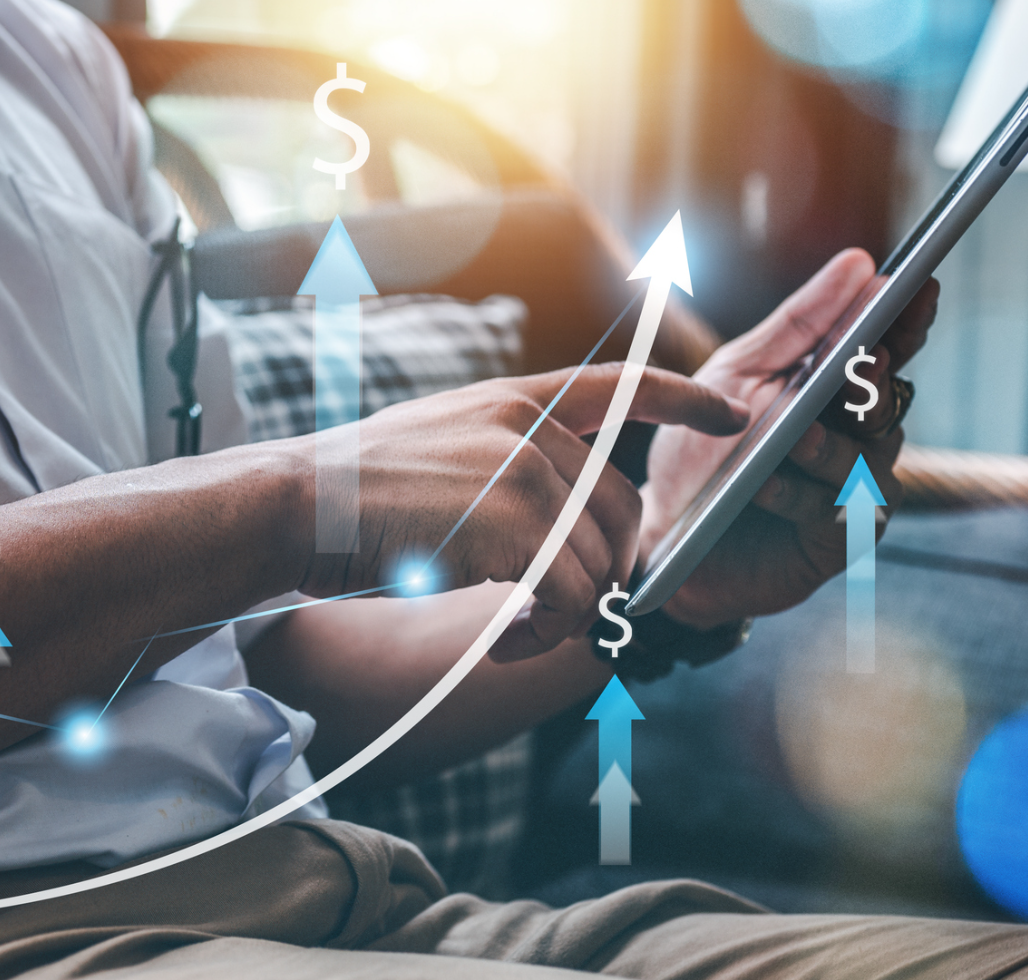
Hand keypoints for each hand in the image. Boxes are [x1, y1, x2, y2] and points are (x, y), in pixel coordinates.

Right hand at [292, 364, 746, 656]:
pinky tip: (505, 645)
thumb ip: (502, 462)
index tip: (732, 413)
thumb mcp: (438, 448)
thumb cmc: (351, 495)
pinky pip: (572, 599)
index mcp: (510, 400)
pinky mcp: (512, 521)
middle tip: (556, 614)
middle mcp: (525, 425)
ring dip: (568, 618)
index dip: (684, 397)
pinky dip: (548, 639)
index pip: (619, 382)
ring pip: (601, 562)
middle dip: (606, 573)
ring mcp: (522, 468)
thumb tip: (558, 523)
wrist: (294, 505)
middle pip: (624, 508)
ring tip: (516, 635)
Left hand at [638, 249, 939, 628]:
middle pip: (887, 402)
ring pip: (867, 460)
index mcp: (835, 389)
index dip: (907, 318)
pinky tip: (764, 484)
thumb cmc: (704, 451)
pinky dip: (796, 495)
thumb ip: (800, 324)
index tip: (917, 284)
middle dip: (874, 382)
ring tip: (794, 435)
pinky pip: (834, 513)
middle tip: (864, 361)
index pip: (886, 347)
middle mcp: (856, 436)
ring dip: (828, 446)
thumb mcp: (739, 374)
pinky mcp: (838, 540)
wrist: (663, 534)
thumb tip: (861, 261)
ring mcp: (853, 490)